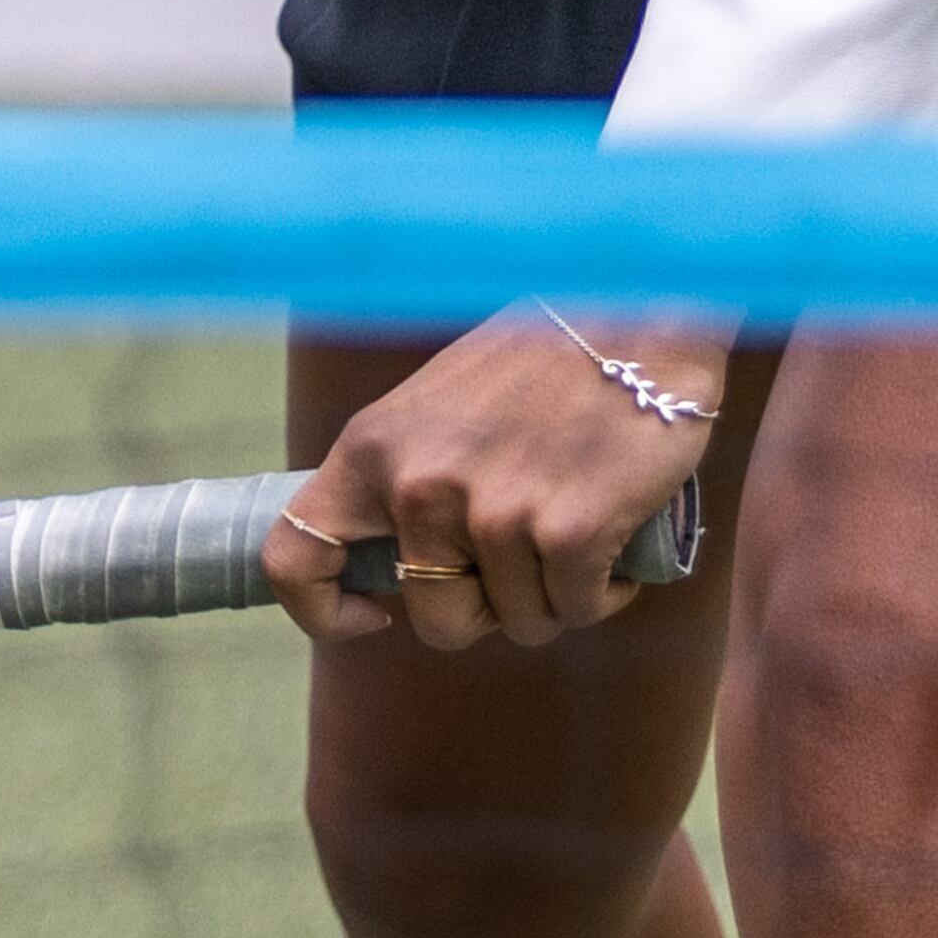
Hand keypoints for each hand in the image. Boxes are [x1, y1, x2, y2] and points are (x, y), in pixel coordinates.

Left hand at [265, 310, 722, 655]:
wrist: (642, 317)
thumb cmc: (545, 360)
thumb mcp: (437, 405)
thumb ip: (407, 473)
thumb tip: (400, 560)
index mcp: (372, 448)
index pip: (295, 558)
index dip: (325, 612)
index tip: (374, 615)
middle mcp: (419, 486)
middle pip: (436, 619)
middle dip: (486, 609)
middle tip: (523, 565)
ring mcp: (493, 513)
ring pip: (520, 620)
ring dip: (555, 596)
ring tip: (579, 533)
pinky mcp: (568, 533)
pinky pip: (577, 608)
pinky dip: (603, 593)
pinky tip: (614, 548)